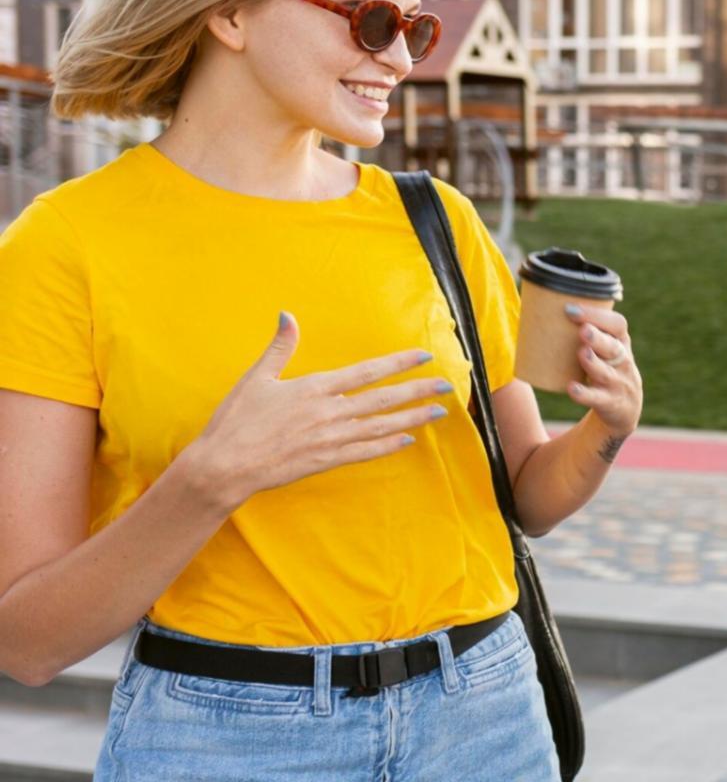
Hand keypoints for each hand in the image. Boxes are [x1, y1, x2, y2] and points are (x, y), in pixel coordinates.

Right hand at [182, 313, 451, 511]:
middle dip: (417, 391)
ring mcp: (331, 438)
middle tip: (448, 386)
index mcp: (315, 388)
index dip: (398, 363)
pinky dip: (388, 445)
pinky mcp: (326, 461)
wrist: (224, 466)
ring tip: (438, 412)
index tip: (424, 357)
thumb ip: (279, 347)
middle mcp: (330, 412)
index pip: (367, 371)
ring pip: (381, 426)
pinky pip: (366, 451)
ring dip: (412, 418)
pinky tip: (407, 440)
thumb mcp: (256, 378)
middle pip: (383, 398)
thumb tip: (287, 315)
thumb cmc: (236, 421)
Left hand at [564, 304, 641, 436]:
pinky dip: (585, 394)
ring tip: (582, 353)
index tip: (571, 309)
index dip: (597, 316)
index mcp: (620, 342)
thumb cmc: (605, 367)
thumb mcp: (604, 350)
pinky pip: (598, 398)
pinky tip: (572, 388)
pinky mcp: (610, 403)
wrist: (625, 407)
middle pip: (613, 347)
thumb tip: (536, 310)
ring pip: (606, 373)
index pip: (617, 324)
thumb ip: (585, 334)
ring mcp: (618, 383)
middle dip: (598, 338)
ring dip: (593, 363)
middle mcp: (623, 361)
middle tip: (583, 330)